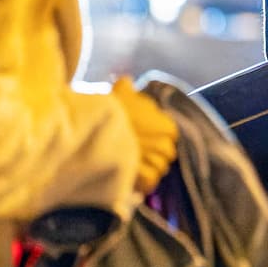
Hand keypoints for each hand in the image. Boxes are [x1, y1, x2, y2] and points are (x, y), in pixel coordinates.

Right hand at [111, 77, 178, 194]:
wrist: (98, 128)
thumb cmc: (111, 109)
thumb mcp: (120, 92)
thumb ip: (128, 87)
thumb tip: (126, 81)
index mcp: (168, 126)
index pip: (170, 138)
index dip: (156, 140)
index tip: (142, 139)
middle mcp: (167, 145)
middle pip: (165, 158)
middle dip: (153, 157)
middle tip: (135, 154)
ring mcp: (157, 163)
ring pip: (158, 172)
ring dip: (147, 170)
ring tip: (130, 166)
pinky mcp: (145, 179)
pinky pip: (149, 185)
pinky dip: (141, 184)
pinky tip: (130, 178)